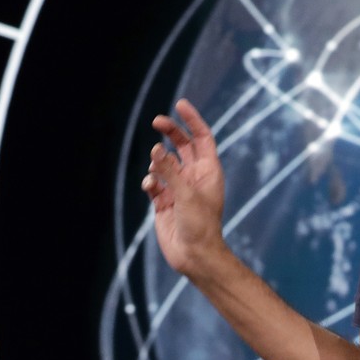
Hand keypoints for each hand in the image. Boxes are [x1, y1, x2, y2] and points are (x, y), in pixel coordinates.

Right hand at [142, 99, 228, 276]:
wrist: (194, 255)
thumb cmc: (200, 225)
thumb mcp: (186, 194)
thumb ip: (170, 170)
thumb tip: (157, 148)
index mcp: (209, 170)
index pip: (202, 138)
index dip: (193, 120)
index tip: (180, 104)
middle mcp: (195, 176)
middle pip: (182, 145)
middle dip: (170, 132)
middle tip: (156, 120)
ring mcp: (179, 188)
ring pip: (164, 164)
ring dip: (157, 161)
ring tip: (156, 167)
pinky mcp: (164, 202)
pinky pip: (154, 184)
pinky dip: (150, 181)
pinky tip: (150, 186)